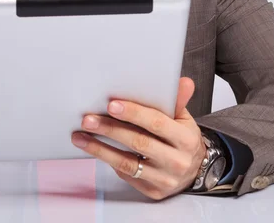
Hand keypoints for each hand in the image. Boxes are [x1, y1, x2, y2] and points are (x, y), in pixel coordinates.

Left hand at [71, 77, 205, 199]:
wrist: (194, 170)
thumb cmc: (182, 138)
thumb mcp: (183, 118)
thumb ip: (177, 100)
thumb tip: (183, 81)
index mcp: (186, 139)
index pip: (157, 123)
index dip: (134, 113)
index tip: (111, 105)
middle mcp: (177, 161)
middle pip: (138, 143)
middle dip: (110, 129)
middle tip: (88, 120)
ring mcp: (164, 179)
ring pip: (127, 163)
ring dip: (100, 149)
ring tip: (80, 137)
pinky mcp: (152, 191)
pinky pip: (126, 175)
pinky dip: (108, 160)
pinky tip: (94, 148)